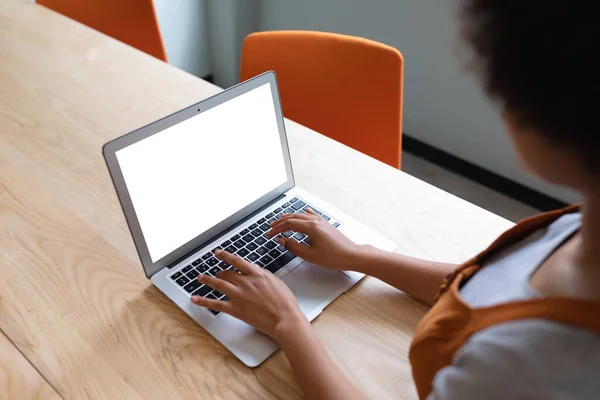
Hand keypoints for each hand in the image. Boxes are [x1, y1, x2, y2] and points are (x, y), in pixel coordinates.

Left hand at [190, 250, 306, 340]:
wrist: (284, 318)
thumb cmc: (285, 303)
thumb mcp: (276, 282)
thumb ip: (263, 275)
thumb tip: (256, 272)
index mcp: (256, 274)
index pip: (237, 261)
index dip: (226, 256)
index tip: (219, 253)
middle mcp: (245, 282)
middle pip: (227, 273)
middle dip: (220, 272)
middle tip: (216, 273)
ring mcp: (238, 295)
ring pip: (218, 284)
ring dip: (207, 280)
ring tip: (201, 278)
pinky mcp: (235, 309)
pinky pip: (215, 303)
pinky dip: (203, 301)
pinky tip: (195, 299)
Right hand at [267, 208, 360, 270]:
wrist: (351, 255)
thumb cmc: (333, 257)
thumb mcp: (310, 255)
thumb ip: (293, 247)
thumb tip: (282, 240)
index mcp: (310, 228)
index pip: (288, 224)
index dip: (277, 229)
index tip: (269, 234)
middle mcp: (315, 221)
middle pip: (293, 218)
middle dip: (280, 222)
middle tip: (271, 227)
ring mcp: (321, 221)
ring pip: (301, 216)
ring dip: (290, 217)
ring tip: (281, 220)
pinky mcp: (326, 224)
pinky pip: (312, 215)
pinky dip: (304, 214)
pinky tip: (304, 211)